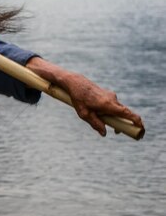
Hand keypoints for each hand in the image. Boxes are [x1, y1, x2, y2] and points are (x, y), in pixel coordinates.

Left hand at [26, 57, 143, 136]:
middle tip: (117, 132)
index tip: (141, 129)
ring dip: (115, 117)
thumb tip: (104, 133)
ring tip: (104, 122)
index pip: (128, 114)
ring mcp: (111, 96)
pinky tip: (100, 113)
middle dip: (123, 123)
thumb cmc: (78, 98)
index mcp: (109, 105)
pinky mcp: (108, 94)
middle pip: (124, 113)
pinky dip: (111, 111)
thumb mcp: (84, 114)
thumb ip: (95, 124)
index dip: (137, 122)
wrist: (75, 82)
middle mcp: (112, 99)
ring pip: (118, 109)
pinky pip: (113, 105)